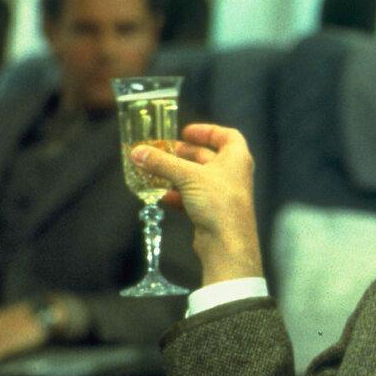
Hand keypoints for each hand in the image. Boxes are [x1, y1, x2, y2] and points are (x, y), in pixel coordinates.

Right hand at [131, 123, 263, 284]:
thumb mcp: (187, 176)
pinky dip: (178, 196)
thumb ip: (162, 163)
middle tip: (164, 151)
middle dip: (184, 154)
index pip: (227, 136)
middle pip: (207, 157)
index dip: (207, 131)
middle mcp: (233, 175)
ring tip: (157, 171)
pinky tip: (163, 196)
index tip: (186, 132)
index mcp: (237, 158)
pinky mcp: (213, 213)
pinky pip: (194, 199)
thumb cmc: (218, 203)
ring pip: (198, 179)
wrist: (227, 244)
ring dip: (178, 175)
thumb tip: (138, 152)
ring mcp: (224, 195)